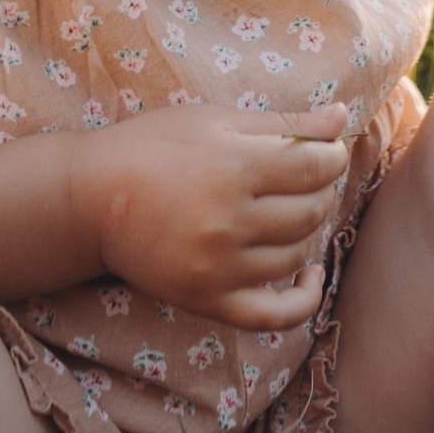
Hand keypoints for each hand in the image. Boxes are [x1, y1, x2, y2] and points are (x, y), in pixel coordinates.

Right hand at [76, 103, 352, 326]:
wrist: (89, 200)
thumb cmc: (152, 146)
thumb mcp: (214, 121)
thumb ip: (282, 122)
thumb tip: (344, 116)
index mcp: (232, 168)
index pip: (315, 168)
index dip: (331, 156)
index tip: (326, 151)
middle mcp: (229, 223)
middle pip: (310, 212)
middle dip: (320, 190)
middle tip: (304, 177)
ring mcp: (218, 269)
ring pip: (296, 255)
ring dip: (306, 231)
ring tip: (290, 210)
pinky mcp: (207, 301)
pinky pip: (274, 316)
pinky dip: (304, 299)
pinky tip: (310, 274)